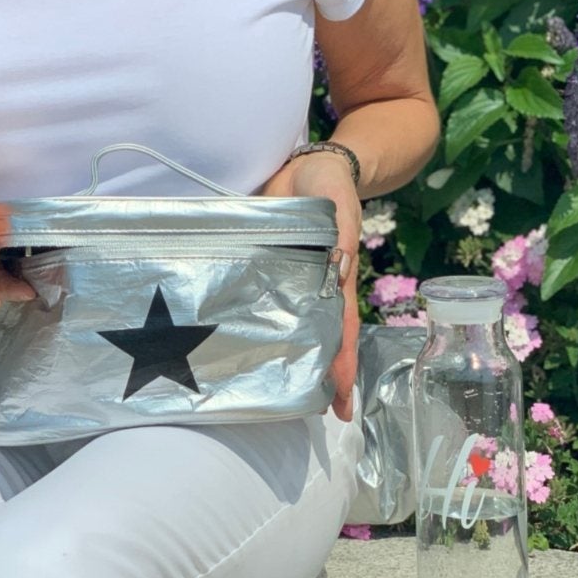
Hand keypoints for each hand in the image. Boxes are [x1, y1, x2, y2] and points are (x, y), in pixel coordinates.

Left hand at [262, 151, 361, 421]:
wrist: (304, 163)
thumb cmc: (326, 182)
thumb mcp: (336, 198)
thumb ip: (339, 227)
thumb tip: (337, 266)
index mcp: (334, 276)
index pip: (340, 328)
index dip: (341, 366)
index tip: (340, 405)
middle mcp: (310, 285)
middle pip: (313, 337)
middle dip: (312, 375)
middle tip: (304, 414)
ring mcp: (284, 279)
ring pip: (284, 325)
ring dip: (282, 357)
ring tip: (270, 393)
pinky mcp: (258, 265)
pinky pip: (256, 300)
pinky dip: (253, 324)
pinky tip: (236, 345)